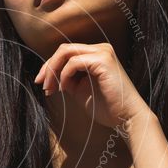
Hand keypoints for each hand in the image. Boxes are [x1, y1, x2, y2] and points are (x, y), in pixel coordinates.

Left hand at [33, 42, 150, 128]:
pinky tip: (65, 88)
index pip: (67, 53)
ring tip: (50, 89)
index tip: (42, 83)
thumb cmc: (107, 107)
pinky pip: (73, 62)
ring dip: (53, 71)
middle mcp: (101, 49)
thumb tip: (50, 76)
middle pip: (64, 49)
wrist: (126, 118)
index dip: (51, 66)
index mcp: (96, 54)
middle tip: (41, 84)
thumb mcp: (81, 90)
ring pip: (66, 52)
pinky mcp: (103, 60)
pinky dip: (64, 75)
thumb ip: (68, 79)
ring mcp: (103, 52)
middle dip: (48, 66)